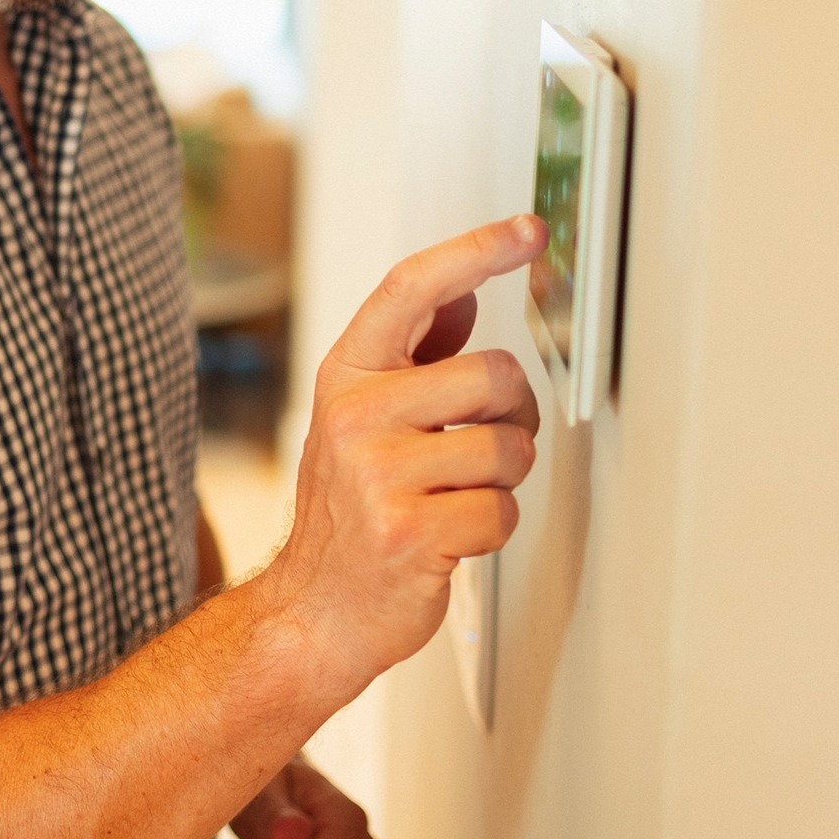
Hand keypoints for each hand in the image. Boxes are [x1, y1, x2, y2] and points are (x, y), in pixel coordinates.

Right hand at [260, 216, 546, 693]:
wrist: (312, 609)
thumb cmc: (349, 513)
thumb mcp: (362, 421)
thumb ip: (411, 357)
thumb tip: (460, 295)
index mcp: (345, 376)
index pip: (411, 289)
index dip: (474, 250)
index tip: (526, 229)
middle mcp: (354, 415)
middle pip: (493, 374)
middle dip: (511, 415)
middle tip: (480, 446)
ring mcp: (377, 474)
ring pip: (509, 448)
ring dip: (500, 480)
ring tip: (451, 497)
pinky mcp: (409, 530)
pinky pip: (503, 510)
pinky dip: (491, 529)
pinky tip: (448, 536)